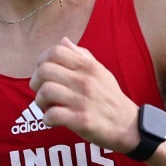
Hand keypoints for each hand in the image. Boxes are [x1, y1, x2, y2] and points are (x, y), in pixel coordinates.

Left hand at [32, 37, 138, 152]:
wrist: (129, 125)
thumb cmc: (110, 97)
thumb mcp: (100, 72)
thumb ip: (81, 56)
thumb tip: (63, 40)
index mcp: (88, 66)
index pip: (55, 51)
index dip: (41, 61)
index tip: (42, 73)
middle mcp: (85, 80)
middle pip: (44, 70)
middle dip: (35, 82)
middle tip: (41, 92)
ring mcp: (83, 100)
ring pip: (45, 91)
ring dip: (40, 102)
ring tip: (47, 107)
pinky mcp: (82, 120)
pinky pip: (52, 115)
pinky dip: (47, 119)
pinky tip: (53, 120)